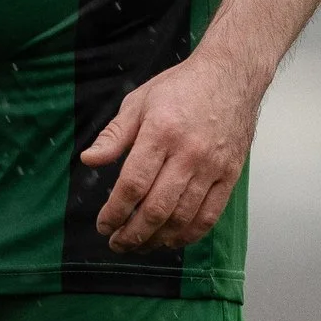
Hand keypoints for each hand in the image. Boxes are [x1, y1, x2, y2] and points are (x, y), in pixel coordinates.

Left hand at [78, 50, 262, 252]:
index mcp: (161, 132)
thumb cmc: (182, 86)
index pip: (133, 184)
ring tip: (139, 245)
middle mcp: (188, 153)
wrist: (231, 76)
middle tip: (117, 243)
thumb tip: (89, 160)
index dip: (115, 211)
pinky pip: (209, 216)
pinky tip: (171, 239)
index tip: (103, 225)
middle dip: (132, 234)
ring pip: (183, 218)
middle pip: (157, 208)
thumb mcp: (139, 101)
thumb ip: (114, 135)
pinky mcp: (230, 175)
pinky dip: (188, 235)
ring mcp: (212, 167)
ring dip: (157, 239)